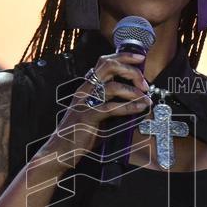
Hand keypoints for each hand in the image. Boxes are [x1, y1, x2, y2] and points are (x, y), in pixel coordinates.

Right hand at [49, 51, 151, 165]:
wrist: (61, 149)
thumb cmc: (82, 131)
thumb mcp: (98, 112)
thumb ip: (112, 102)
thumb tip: (137, 97)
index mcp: (88, 86)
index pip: (105, 61)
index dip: (124, 56)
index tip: (140, 58)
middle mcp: (85, 90)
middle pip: (109, 66)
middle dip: (131, 71)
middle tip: (144, 84)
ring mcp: (85, 102)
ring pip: (113, 87)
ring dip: (133, 92)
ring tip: (145, 100)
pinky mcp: (87, 117)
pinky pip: (111, 108)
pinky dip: (128, 107)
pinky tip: (138, 109)